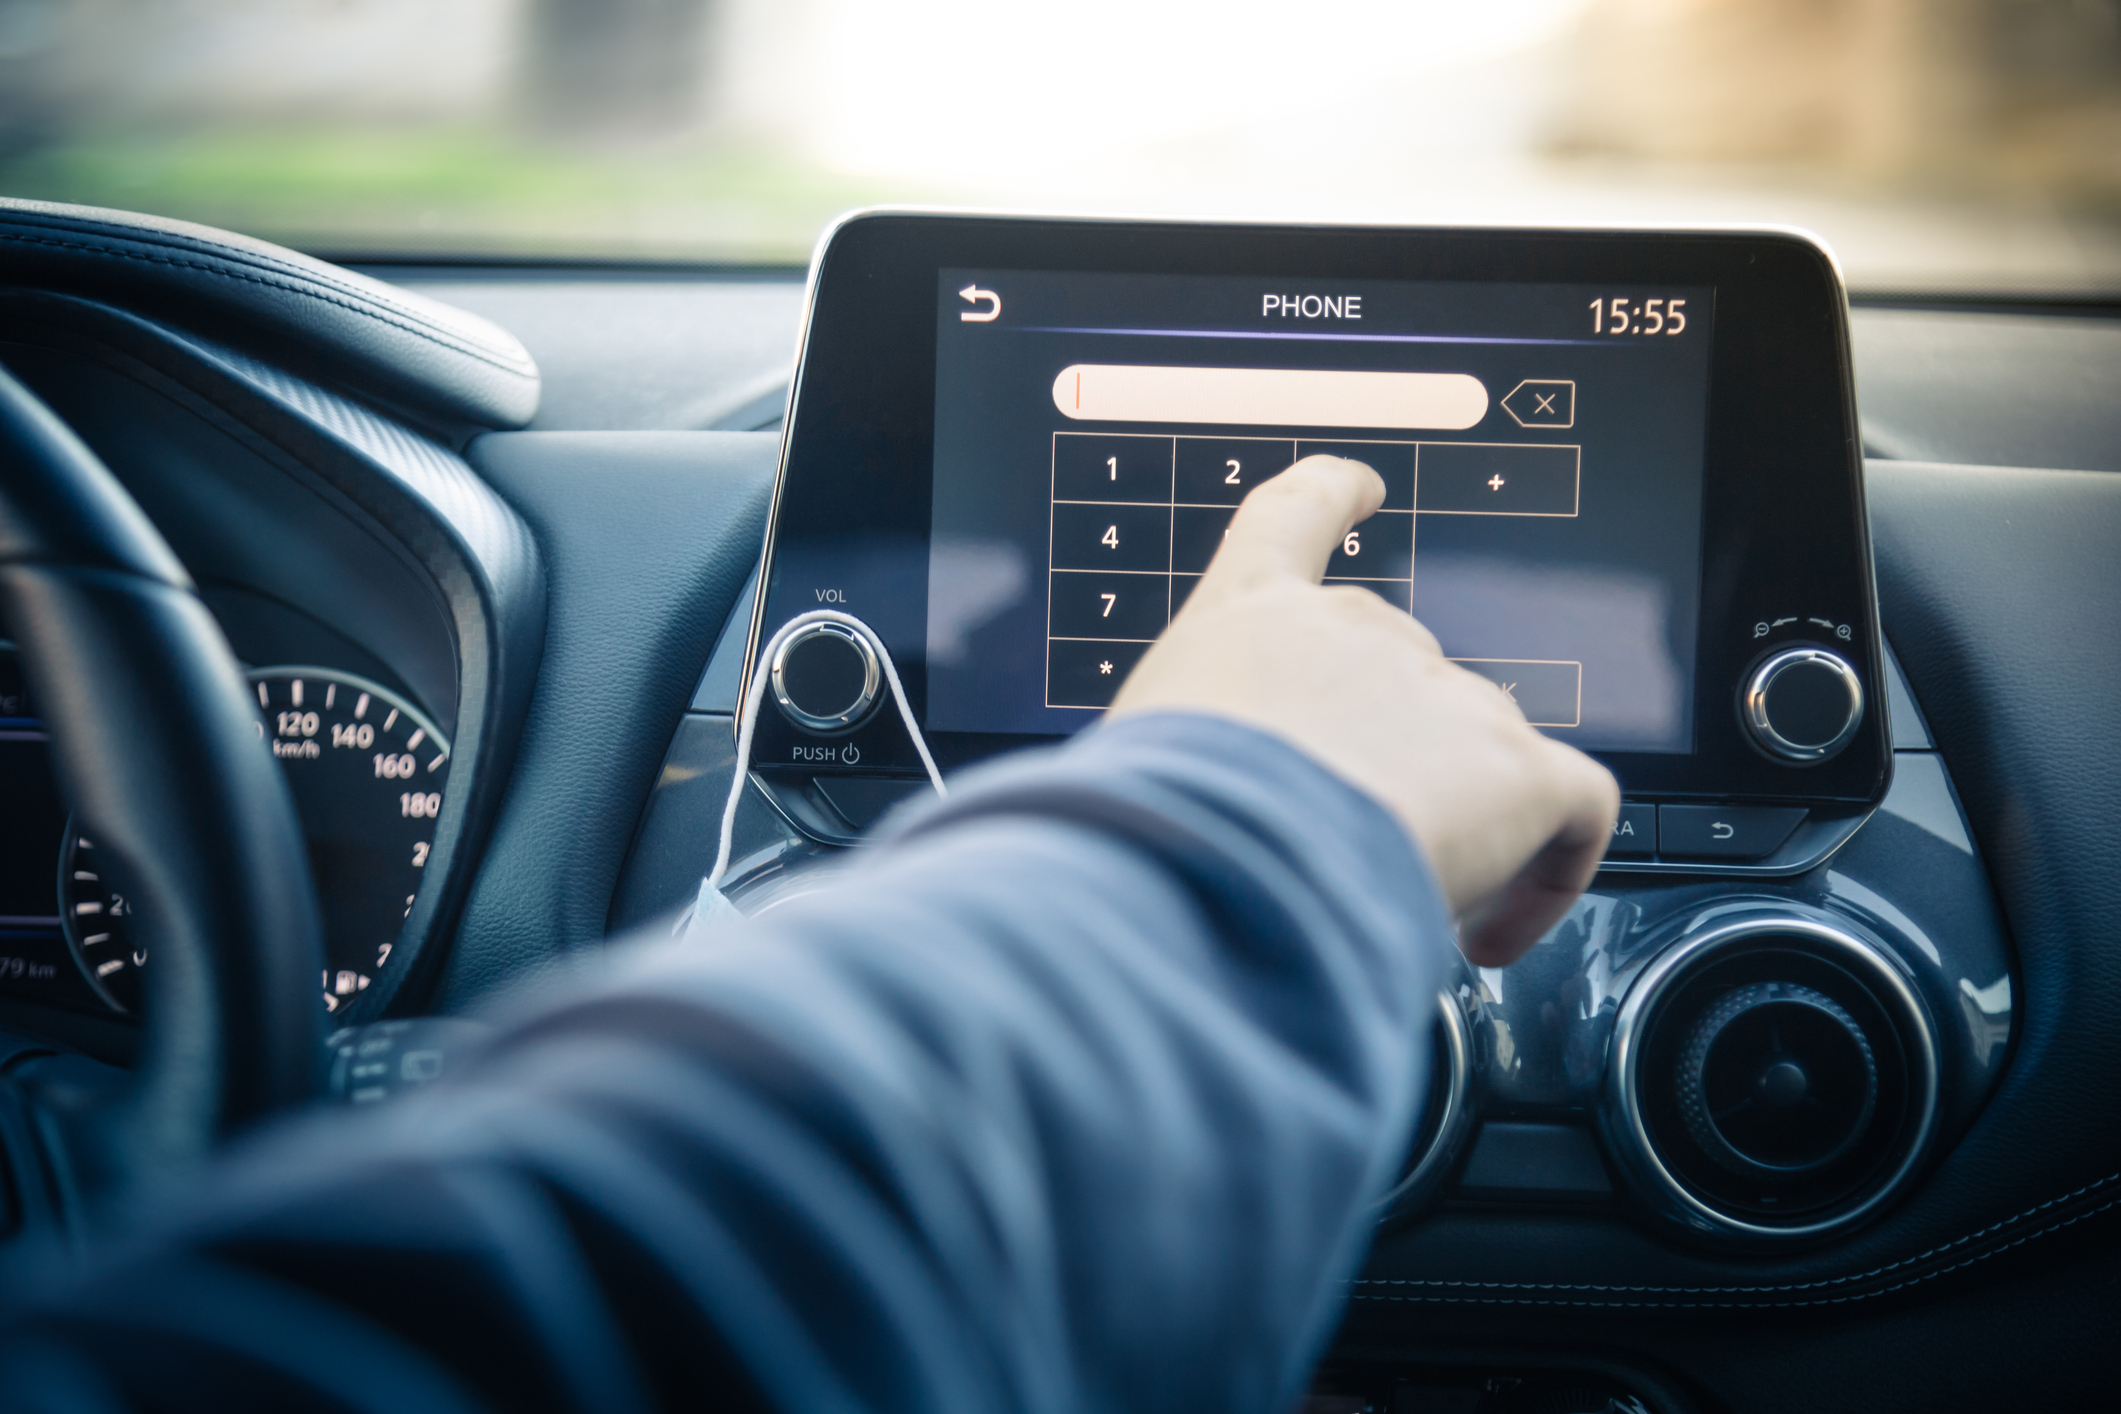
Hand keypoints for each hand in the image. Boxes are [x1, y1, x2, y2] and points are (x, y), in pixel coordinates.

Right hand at [1108, 455, 1618, 966]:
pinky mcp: (1518, 768)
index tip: (1362, 489)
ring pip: (1478, 754)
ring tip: (1393, 913)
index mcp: (1250, 614)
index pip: (1297, 515)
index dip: (1333, 497)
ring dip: (1449, 829)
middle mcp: (1356, 632)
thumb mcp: (1135, 758)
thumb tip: (1198, 815)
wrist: (1217, 858)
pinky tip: (1491, 934)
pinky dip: (1547, 875)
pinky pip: (1573, 812)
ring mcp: (1446, 693)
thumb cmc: (1149, 822)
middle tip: (1342, 850)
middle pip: (1403, 677)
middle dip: (1387, 763)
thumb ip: (1186, 759)